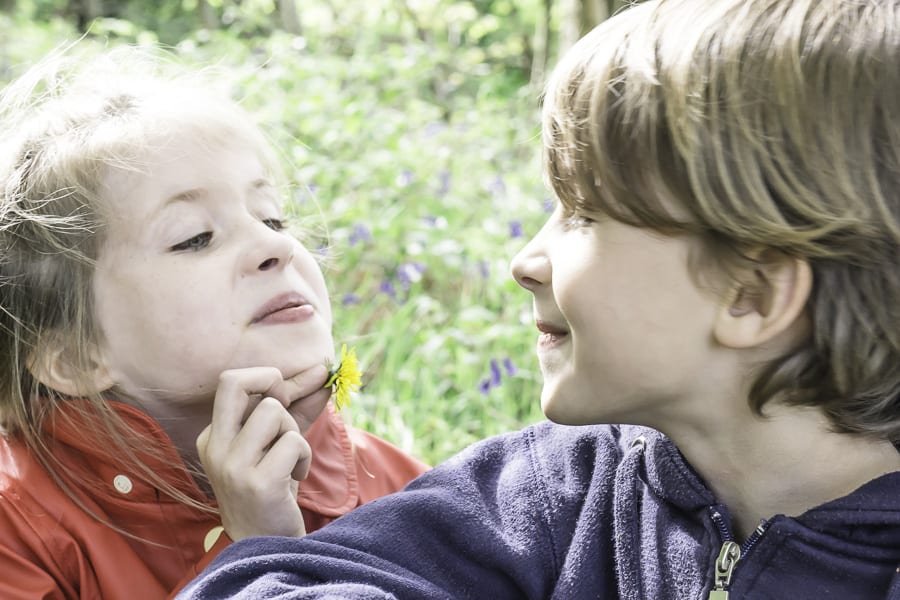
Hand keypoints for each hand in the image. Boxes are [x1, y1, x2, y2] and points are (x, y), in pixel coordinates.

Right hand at [196, 364, 329, 540]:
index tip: (288, 396)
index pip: (235, 382)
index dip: (272, 379)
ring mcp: (231, 465)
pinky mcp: (256, 482)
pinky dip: (304, 456)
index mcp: (212, 435)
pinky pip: (293, 442)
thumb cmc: (274, 488)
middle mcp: (214, 447)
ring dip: (294, 431)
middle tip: (286, 401)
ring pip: (273, 410)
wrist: (267, 544)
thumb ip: (298, 405)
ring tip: (291, 458)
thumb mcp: (280, 442)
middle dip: (271, 379)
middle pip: (233, 381)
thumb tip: (323, 371)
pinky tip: (295, 477)